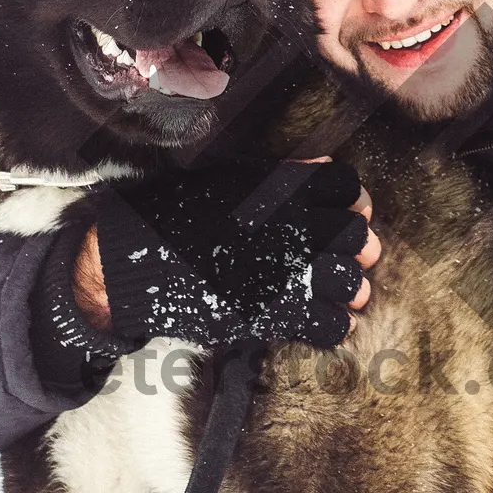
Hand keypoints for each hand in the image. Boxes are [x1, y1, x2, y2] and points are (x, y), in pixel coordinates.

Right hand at [74, 158, 379, 347]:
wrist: (134, 262)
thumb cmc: (173, 214)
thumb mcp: (225, 179)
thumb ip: (277, 177)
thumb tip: (322, 166)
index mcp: (280, 190)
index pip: (345, 186)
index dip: (350, 200)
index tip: (343, 212)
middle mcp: (291, 228)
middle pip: (355, 235)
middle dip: (357, 246)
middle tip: (347, 257)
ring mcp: (285, 272)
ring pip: (349, 280)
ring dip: (351, 287)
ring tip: (343, 292)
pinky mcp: (273, 314)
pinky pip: (328, 324)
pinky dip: (333, 325)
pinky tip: (323, 320)